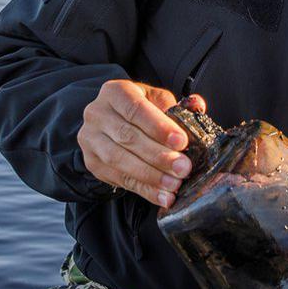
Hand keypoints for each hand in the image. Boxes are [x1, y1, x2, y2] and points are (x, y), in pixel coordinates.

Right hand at [77, 80, 206, 208]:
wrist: (112, 123)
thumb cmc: (141, 110)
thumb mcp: (157, 100)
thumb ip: (177, 105)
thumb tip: (197, 106)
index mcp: (115, 92)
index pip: (136, 108)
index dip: (159, 126)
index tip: (181, 142)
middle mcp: (97, 114)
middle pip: (128, 137)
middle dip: (159, 155)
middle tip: (183, 168)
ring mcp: (91, 139)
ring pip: (120, 161)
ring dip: (151, 176)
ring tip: (175, 184)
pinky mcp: (92, 163)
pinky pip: (120, 179)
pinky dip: (144, 190)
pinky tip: (163, 196)